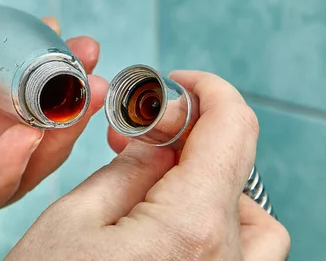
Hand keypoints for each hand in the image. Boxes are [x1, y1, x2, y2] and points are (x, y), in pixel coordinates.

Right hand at [6, 71, 289, 260]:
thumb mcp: (74, 219)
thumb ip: (128, 169)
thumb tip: (157, 138)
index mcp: (190, 225)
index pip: (233, 127)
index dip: (209, 89)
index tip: (178, 82)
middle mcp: (225, 259)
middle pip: (236, 164)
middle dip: (191, 132)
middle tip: (140, 132)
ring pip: (251, 210)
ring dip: (212, 175)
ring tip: (157, 175)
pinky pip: (251, 251)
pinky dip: (226, 218)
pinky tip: (181, 216)